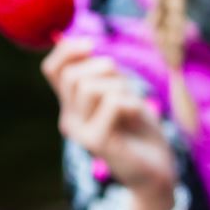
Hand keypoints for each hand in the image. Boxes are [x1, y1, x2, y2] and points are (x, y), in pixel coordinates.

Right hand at [41, 37, 176, 209]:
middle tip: (126, 89)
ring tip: (132, 107)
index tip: (91, 44)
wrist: (157, 167)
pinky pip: (112, 103)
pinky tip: (137, 118)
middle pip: (74, 75)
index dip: (68, 51)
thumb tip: (81, 42)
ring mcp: (80, 132)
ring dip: (122, 88)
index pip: (53, 69)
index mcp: (73, 103)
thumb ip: (101, 74)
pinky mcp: (95, 142)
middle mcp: (70, 118)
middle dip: (107, 70)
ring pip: (92, 86)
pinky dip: (132, 103)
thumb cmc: (140, 127)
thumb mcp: (120, 92)